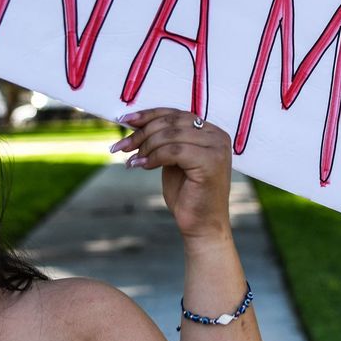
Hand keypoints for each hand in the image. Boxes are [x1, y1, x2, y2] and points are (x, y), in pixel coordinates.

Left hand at [110, 108, 232, 242]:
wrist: (202, 226)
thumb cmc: (187, 194)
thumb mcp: (173, 161)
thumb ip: (164, 141)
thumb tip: (136, 122)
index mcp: (211, 131)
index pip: (176, 114)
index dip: (149, 115)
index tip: (125, 120)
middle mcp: (217, 136)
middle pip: (172, 122)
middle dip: (142, 132)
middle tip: (122, 146)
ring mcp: (217, 148)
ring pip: (170, 135)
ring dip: (145, 146)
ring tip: (131, 159)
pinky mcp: (211, 162)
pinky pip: (174, 151)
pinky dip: (153, 157)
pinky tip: (141, 166)